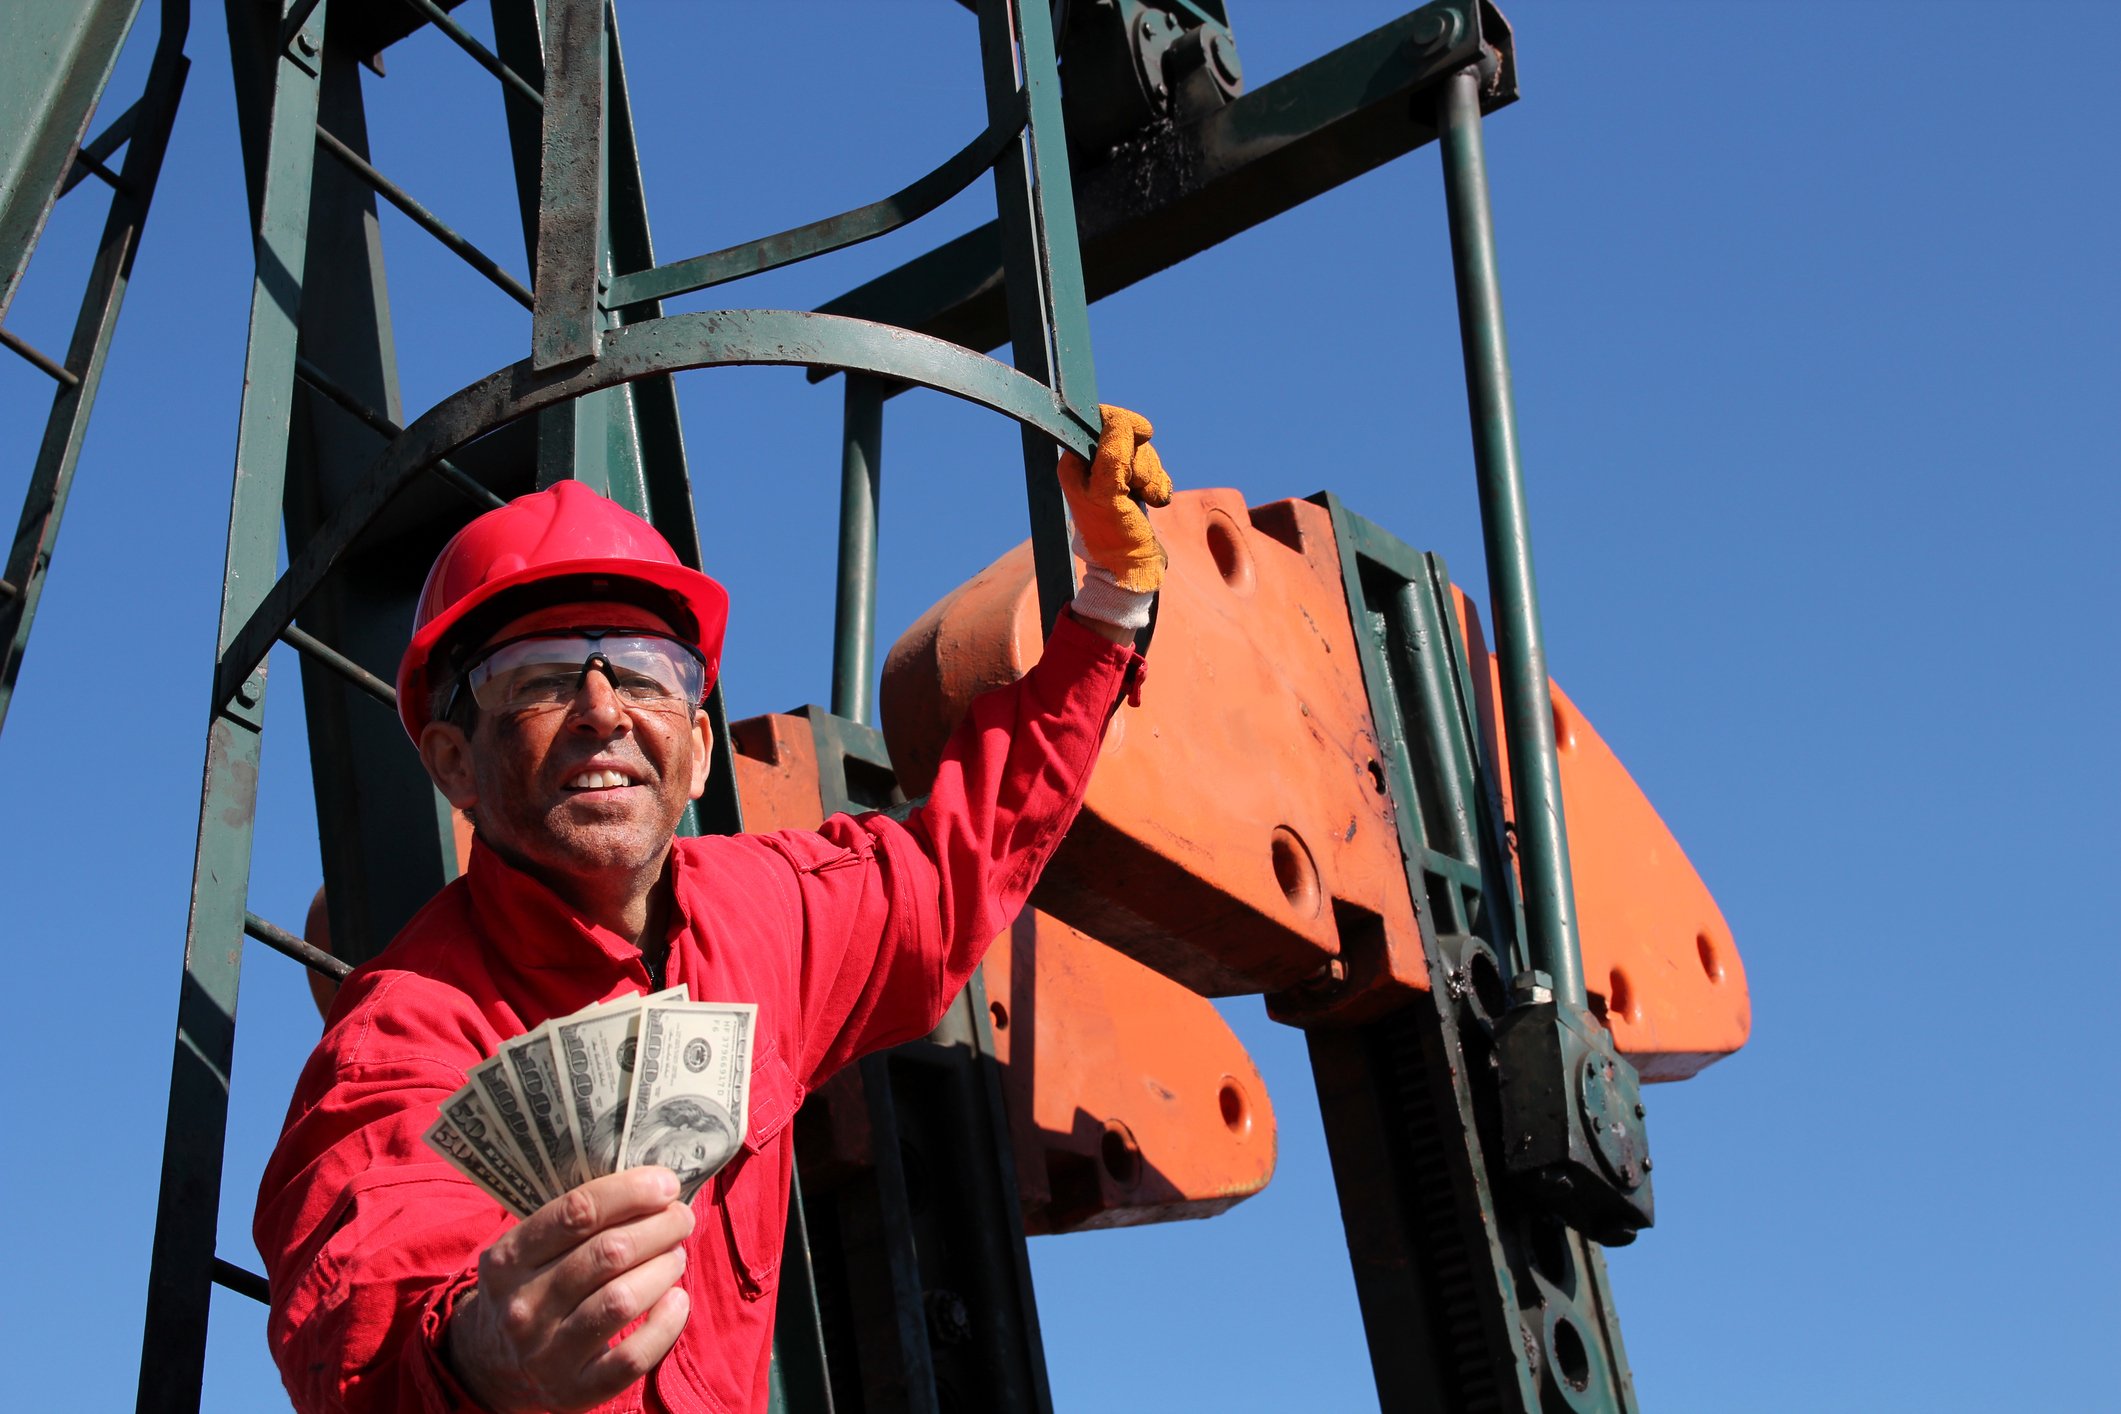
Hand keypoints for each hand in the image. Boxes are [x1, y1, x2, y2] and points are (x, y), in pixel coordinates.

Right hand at [445, 1167, 694, 1413]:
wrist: (490, 1366)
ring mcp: (545, 1354)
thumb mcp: (528, 1250)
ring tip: (676, 1256)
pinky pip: (632, 1358)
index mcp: (508, 1260)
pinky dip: (666, 1325)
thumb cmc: (530, 1288)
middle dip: (659, 1228)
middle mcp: (522, 1307)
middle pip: (608, 1254)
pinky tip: (677, 1300)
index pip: (576, 1212)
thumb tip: (652, 1187)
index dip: (630, 1192)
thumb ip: (575, 1221)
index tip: (666, 1183)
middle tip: (681, 1219)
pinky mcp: (573, 1391)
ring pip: (621, 1301)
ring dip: (663, 1269)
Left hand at [1058, 404, 1173, 594]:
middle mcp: (1091, 465)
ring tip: (1144, 500)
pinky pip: (1155, 469)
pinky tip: (1153, 501)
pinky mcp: (1133, 485)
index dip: (1124, 423)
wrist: (1131, 569)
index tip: (1143, 434)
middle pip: (1129, 435)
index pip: (1100, 419)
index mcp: (1075, 462)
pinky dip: (1159, 484)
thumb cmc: (1113, 536)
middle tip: (1135, 487)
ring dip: (1152, 476)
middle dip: (1142, 460)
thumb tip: (1122, 421)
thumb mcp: (1108, 493)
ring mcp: (1114, 474)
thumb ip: (1112, 455)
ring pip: (1145, 452)